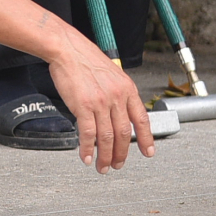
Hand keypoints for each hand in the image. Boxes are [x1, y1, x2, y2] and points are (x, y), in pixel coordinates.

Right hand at [45, 39, 154, 173]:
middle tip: (118, 164)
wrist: (67, 48)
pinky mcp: (83, 105)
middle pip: (124, 133)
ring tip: (102, 166)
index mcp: (126, 88)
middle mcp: (116, 96)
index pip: (141, 119)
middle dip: (121, 154)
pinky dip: (88, 148)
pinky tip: (87, 156)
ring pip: (107, 137)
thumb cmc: (86, 58)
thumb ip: (118, 93)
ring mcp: (100, 102)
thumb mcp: (112, 73)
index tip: (148, 152)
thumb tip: (118, 114)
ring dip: (105, 156)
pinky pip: (88, 133)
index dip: (146, 138)